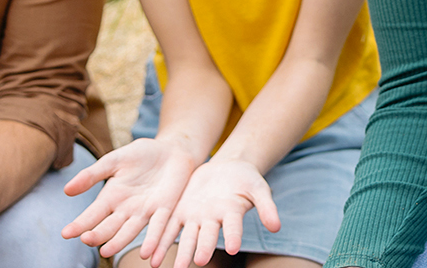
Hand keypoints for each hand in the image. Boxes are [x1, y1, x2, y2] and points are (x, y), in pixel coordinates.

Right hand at [61, 137, 199, 259]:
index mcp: (111, 198)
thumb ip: (93, 175)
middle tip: (86, 240)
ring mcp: (145, 212)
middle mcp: (125, 210)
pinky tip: (147, 253)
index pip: (92, 215)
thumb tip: (67, 190)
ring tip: (107, 252)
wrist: (172, 149)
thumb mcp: (114, 160)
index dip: (79, 224)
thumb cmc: (141, 155)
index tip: (65, 233)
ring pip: (130, 231)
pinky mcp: (164, 209)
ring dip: (119, 242)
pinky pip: (158, 226)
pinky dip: (152, 240)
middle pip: (109, 226)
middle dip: (97, 234)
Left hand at [153, 157, 277, 267]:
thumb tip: (277, 227)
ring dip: (179, 252)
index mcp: (232, 214)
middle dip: (203, 250)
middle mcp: (213, 221)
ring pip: (186, 238)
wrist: (227, 168)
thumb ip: (267, 206)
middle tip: (199, 262)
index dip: (234, 237)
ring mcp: (195, 218)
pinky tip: (149, 254)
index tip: (234, 248)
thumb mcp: (258, 187)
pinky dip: (159, 240)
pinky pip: (168, 227)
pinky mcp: (180, 211)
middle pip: (207, 237)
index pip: (234, 228)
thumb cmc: (247, 180)